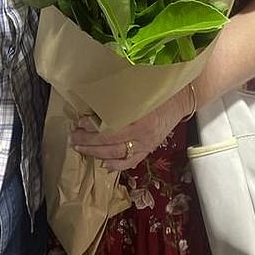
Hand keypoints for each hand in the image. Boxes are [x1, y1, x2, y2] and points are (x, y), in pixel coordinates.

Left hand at [71, 87, 191, 171]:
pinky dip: (116, 164)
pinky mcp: (149, 149)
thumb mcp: (138, 90)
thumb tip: (95, 105)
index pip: (110, 128)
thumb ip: (119, 100)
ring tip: (81, 148)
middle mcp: (142, 135)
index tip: (80, 122)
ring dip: (96, 153)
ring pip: (117, 154)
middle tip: (73, 138)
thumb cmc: (158, 89)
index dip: (93, 127)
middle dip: (89, 142)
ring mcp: (146, 144)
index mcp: (139, 118)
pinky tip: (104, 164)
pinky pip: (131, 161)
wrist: (181, 98)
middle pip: (110, 143)